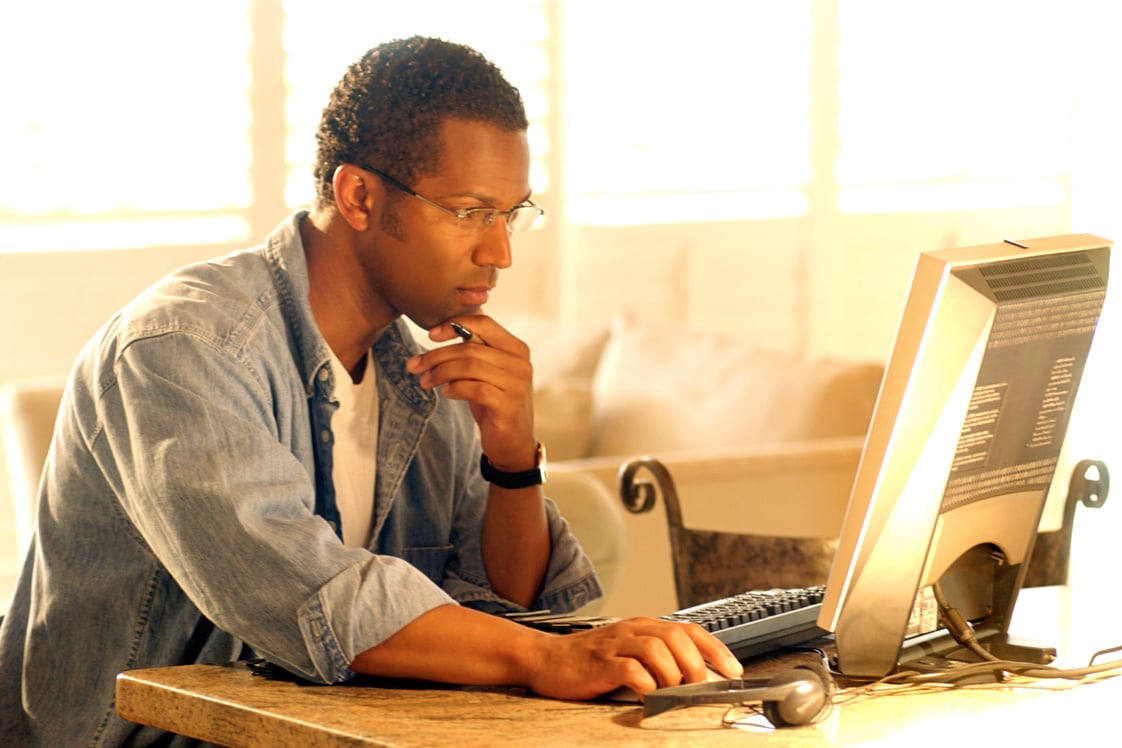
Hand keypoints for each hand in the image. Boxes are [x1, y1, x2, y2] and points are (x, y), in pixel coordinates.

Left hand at [405, 316, 535, 468]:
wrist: (512, 444)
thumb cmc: (495, 403)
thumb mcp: (487, 372)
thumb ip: (476, 349)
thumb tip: (449, 324)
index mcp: (517, 349)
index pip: (484, 324)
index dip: (455, 325)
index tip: (431, 335)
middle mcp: (521, 363)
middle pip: (471, 348)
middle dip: (437, 355)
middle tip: (414, 365)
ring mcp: (517, 384)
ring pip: (469, 366)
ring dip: (440, 373)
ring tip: (425, 381)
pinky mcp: (508, 405)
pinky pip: (474, 389)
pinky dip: (455, 388)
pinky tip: (446, 393)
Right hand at [526, 618, 744, 700]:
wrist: (545, 659)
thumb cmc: (589, 661)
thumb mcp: (627, 653)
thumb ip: (655, 660)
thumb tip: (694, 680)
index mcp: (642, 626)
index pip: (688, 628)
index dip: (715, 648)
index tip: (734, 670)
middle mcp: (632, 630)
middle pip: (676, 635)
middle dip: (695, 663)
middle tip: (697, 687)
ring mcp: (615, 645)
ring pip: (657, 649)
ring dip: (672, 674)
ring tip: (671, 692)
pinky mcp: (600, 664)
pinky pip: (631, 670)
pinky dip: (645, 685)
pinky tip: (646, 697)